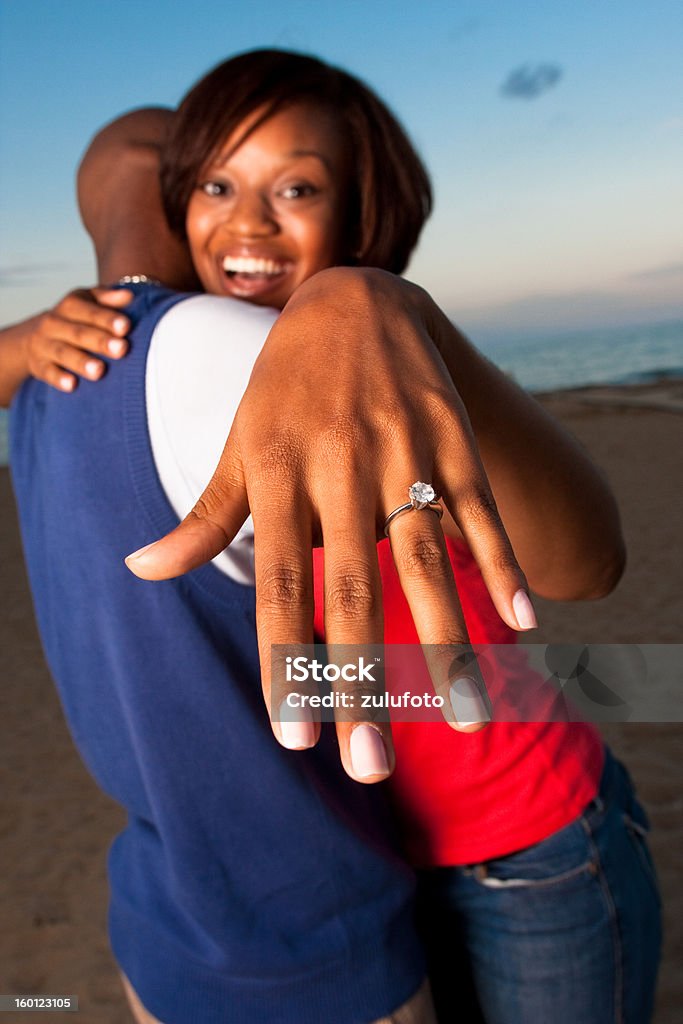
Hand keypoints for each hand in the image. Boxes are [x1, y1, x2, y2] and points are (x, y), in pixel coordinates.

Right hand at [24, 286, 131, 390]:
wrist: (32, 337)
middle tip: (122, 349)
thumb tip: (129, 296)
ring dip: (81, 362)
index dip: (107, 318)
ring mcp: (45, 345)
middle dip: (100, 341)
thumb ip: (107, 299)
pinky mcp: (39, 365)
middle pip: (79, 333)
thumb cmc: (73, 319)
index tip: (126, 327)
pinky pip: (48, 372)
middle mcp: (55, 324)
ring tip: (99, 371)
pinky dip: (58, 378)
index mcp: (70, 306)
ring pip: (63, 353)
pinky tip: (72, 385)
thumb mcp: (87, 302)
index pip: (90, 311)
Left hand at [125, 268, 534, 780]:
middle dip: (361, 682)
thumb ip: (202, 513)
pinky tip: (520, 626)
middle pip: (352, 590)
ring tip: (465, 717)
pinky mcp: (451, 437)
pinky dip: (500, 564)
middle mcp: (339, 466)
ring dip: (447, 643)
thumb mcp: (237, 442)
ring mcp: (402, 450)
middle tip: (370, 765)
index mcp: (278, 474)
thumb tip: (142, 570)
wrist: (354, 302)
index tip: (293, 736)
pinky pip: (478, 509)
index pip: (278, 585)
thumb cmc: (284, 386)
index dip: (285, 662)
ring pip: (425, 559)